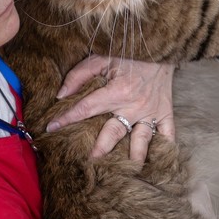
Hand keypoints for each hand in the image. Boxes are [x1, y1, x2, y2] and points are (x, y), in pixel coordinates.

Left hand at [46, 55, 175, 162]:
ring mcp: (151, 112)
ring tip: (125, 172)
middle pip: (113, 133)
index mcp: (117, 91)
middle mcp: (134, 106)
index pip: (87, 108)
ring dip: (133, 157)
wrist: (160, 46)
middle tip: (88, 163)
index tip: (51, 127)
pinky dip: (164, 149)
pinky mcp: (166, 113)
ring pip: (141, 141)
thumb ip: (79, 75)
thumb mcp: (101, 57)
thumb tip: (61, 95)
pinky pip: (167, 135)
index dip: (68, 118)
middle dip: (100, 149)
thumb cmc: (128, 52)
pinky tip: (157, 163)